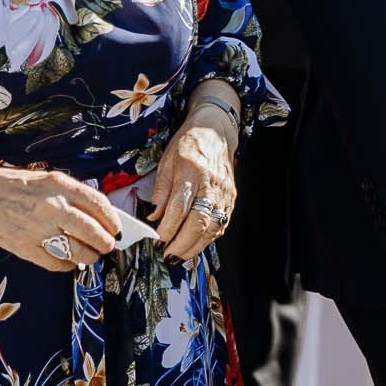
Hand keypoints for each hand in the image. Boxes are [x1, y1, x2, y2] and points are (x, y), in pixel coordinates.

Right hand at [0, 162, 122, 271]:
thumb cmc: (19, 187)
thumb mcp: (49, 181)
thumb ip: (74, 196)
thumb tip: (103, 217)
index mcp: (59, 186)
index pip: (99, 205)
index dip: (113, 221)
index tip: (117, 229)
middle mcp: (52, 207)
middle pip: (93, 232)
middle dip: (106, 243)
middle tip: (108, 246)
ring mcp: (38, 230)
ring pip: (78, 252)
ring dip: (90, 257)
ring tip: (91, 256)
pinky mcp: (26, 248)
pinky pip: (57, 264)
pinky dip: (68, 266)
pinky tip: (70, 262)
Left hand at [149, 100, 238, 263]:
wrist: (216, 130)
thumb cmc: (188, 143)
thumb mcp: (166, 161)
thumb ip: (161, 190)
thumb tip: (154, 216)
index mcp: (191, 170)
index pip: (179, 207)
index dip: (168, 228)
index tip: (157, 239)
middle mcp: (210, 183)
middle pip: (199, 222)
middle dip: (182, 243)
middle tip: (167, 255)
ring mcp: (224, 193)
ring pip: (213, 227)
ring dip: (196, 246)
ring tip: (179, 255)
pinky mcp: (231, 198)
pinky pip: (221, 224)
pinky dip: (208, 239)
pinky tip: (195, 244)